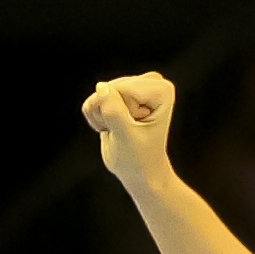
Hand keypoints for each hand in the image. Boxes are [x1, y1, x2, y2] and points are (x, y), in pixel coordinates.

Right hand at [82, 72, 178, 188]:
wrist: (140, 172)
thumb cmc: (140, 158)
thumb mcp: (126, 137)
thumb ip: (114, 110)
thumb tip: (101, 87)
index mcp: (162, 90)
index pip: (123, 89)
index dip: (124, 113)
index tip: (138, 129)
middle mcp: (150, 82)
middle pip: (111, 88)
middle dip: (111, 113)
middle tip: (127, 132)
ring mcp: (133, 85)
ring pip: (99, 93)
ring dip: (102, 116)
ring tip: (120, 131)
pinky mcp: (117, 92)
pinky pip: (92, 100)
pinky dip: (96, 117)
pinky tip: (111, 128)